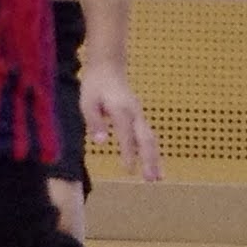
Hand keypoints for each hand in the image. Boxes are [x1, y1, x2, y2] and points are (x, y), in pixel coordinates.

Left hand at [83, 64, 166, 183]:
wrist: (108, 67)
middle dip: (150, 160)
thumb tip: (100, 142)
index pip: (126, 135)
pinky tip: (154, 165)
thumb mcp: (87, 102)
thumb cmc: (95, 85)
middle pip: (146, 139)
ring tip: (158, 178)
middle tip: (152, 180)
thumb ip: (94, 122)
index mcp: (121, 110)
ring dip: (155, 159)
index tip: (129, 170)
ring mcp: (139, 115)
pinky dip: (152, 151)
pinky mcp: (139, 117)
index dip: (128, 153)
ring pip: (151, 139)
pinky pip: (148, 136)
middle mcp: (134, 114)